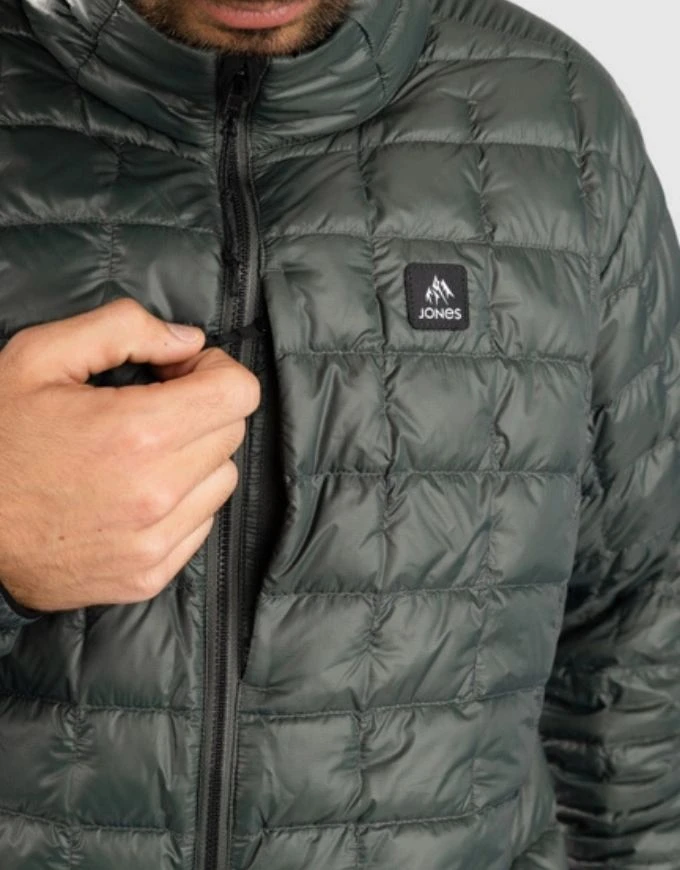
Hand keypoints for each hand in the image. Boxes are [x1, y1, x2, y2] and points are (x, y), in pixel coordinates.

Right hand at [0, 298, 259, 611]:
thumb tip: (188, 340)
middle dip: (201, 409)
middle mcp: (156, 492)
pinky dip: (182, 502)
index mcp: (138, 431)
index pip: (239, 392)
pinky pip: (201, 523)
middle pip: (231, 431)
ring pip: (222, 479)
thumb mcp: (39, 357)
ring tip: (143, 453)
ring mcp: (154, 540)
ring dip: (196, 457)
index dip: (215, 371)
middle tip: (154, 407)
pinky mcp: (148, 574)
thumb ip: (122, 328)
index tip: (181, 373)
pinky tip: (136, 492)